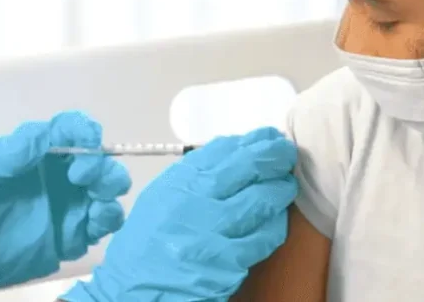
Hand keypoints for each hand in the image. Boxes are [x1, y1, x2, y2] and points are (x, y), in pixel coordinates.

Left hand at [0, 111, 129, 301]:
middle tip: (81, 175)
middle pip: (100, 160)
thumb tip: (51, 134)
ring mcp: (69, 206)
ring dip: (110, 188)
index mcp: (40, 152)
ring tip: (94, 197)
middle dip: (101, 163)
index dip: (84, 130)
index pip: (72, 131)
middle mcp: (60, 176)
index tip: (87, 138)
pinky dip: (107, 219)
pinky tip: (93, 220)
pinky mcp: (72, 236)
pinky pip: (103, 225)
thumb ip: (17, 149)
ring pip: (109, 191)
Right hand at [63, 126, 298, 301]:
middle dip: (273, 154)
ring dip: (281, 188)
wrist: (136, 290)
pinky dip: (275, 223)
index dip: (248, 140)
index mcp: (175, 184)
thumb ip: (190, 179)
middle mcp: (193, 202)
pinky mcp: (229, 260)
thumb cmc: (145, 246)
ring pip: (261, 199)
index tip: (263, 137)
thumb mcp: (158, 200)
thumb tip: (230, 157)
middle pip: (246, 166)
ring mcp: (212, 231)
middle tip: (285, 150)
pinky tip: (278, 218)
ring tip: (287, 183)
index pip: (220, 150)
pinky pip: (264, 235)